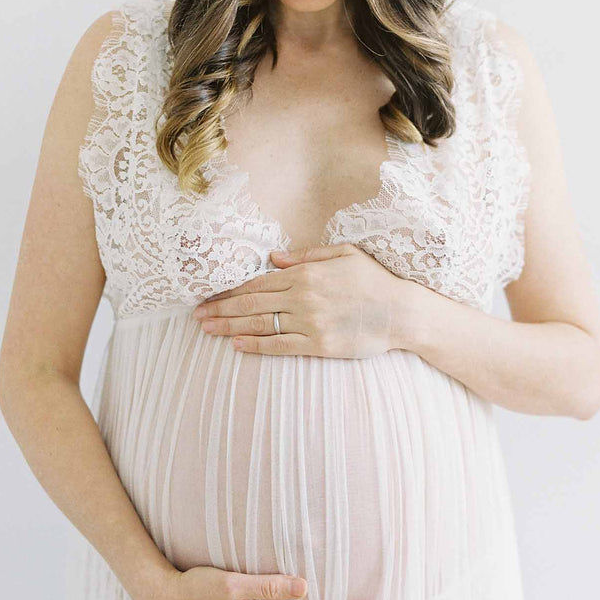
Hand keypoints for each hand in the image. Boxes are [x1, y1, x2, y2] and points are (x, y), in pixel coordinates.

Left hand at [192, 242, 404, 357]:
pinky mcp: (319, 344)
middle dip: (221, 308)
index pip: (259, 281)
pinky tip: (237, 345)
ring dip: (230, 327)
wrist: (402, 312)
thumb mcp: (344, 254)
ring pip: (260, 323)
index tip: (211, 293)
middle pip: (252, 302)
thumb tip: (273, 256)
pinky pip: (280, 345)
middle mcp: (303, 297)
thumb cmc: (375, 281)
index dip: (232, 289)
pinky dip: (256, 345)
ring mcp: (310, 322)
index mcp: (306, 273)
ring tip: (207, 329)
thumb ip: (307, 255)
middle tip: (197, 314)